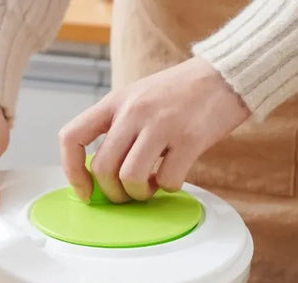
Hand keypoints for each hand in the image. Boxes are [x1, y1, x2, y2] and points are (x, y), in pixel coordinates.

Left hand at [59, 57, 250, 202]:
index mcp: (114, 102)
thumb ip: (116, 132)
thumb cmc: (177, 94)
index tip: (85, 191)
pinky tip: (173, 175)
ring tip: (151, 184)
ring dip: (139, 193)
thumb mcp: (136, 100)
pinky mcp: (190, 138)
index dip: (72, 171)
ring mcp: (161, 124)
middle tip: (127, 193)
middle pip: (102, 168)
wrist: (226, 74)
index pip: (72, 137)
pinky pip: (167, 181)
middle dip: (113, 193)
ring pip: (130, 178)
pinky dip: (168, 187)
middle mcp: (133, 111)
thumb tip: (100, 178)